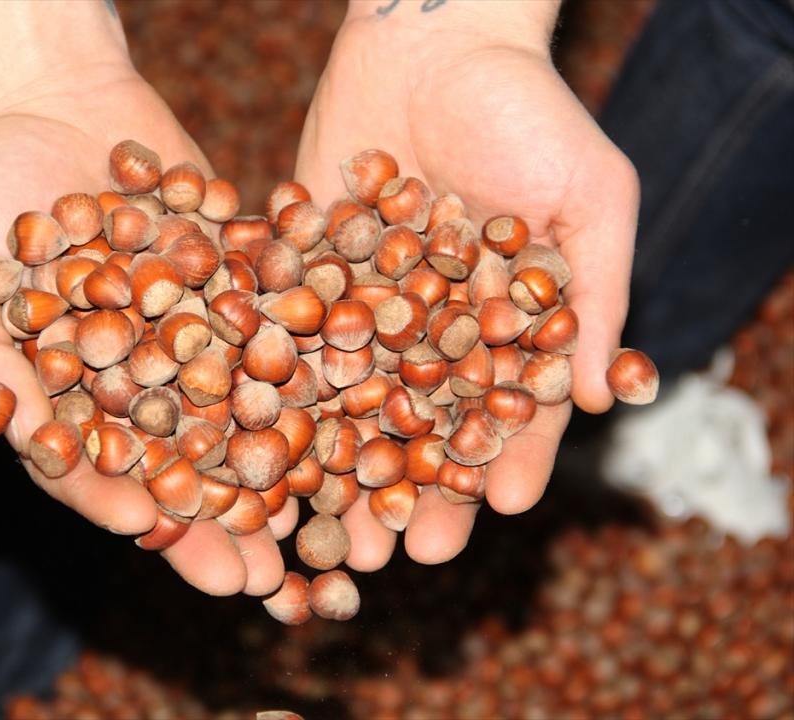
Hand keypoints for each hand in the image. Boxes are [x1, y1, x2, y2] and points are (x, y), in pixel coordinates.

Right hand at [0, 65, 285, 597]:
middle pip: (184, 464)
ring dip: (276, 475)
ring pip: (243, 418)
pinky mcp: (243, 292)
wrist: (55, 101)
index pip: (99, 471)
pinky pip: (279, 338)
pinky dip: (310, 377)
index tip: (155, 538)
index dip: (124, 507)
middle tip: (258, 581)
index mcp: (74, 400)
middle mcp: (143, 382)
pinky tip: (346, 415)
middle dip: (220, 521)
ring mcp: (199, 339)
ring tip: (311, 524)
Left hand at [295, 11, 638, 566]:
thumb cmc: (534, 112)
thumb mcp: (590, 198)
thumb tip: (605, 397)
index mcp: (504, 326)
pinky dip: (274, 386)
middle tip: (394, 554)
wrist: (436, 39)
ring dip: (336, 466)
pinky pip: (289, 334)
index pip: (508, 409)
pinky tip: (259, 437)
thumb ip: (596, 296)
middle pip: (421, 425)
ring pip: (349, 400)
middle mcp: (430, 329)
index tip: (498, 508)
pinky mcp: (304, 271)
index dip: (506, 457)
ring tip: (323, 529)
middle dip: (410, 488)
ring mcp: (363, 306)